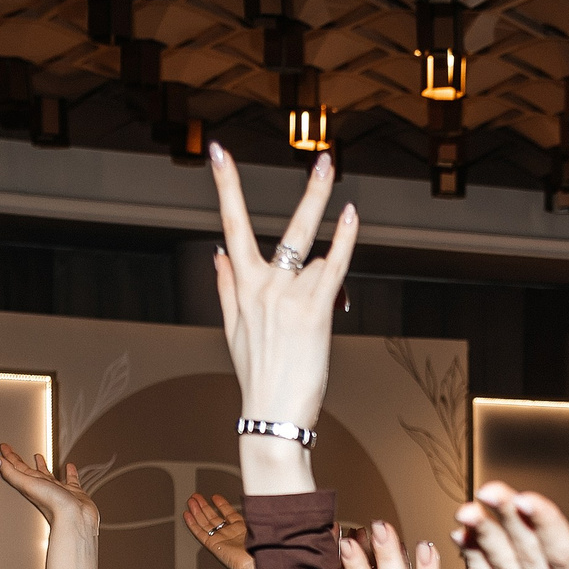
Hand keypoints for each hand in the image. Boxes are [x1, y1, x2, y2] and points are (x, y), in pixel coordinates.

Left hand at [0, 444, 96, 535]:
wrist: (75, 518)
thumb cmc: (52, 505)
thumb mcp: (27, 484)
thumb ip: (10, 472)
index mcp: (30, 485)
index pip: (15, 467)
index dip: (8, 456)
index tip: (3, 447)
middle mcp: (42, 487)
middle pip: (28, 471)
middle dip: (20, 460)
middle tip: (14, 452)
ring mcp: (57, 490)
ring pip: (47, 475)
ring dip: (42, 465)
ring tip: (38, 457)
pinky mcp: (72, 492)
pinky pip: (70, 479)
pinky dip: (69, 472)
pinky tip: (69, 467)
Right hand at [184, 492, 255, 568]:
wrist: (254, 560)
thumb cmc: (259, 545)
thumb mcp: (256, 523)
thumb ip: (252, 512)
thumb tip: (252, 502)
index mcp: (241, 528)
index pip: (228, 513)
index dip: (221, 504)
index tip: (215, 497)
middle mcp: (230, 534)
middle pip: (213, 517)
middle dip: (204, 506)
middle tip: (196, 497)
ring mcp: (220, 539)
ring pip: (205, 523)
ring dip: (197, 511)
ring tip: (190, 501)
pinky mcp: (212, 545)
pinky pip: (200, 533)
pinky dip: (193, 524)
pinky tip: (188, 515)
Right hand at [209, 146, 356, 433]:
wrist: (272, 416)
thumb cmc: (257, 376)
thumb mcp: (234, 330)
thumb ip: (226, 287)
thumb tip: (218, 255)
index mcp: (242, 286)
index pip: (231, 226)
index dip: (226, 186)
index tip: (219, 152)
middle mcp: (264, 285)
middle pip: (291, 228)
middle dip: (312, 192)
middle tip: (325, 159)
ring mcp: (290, 296)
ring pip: (320, 265)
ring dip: (324, 288)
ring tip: (309, 329)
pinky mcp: (314, 311)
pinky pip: (334, 266)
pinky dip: (344, 241)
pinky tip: (351, 216)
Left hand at [457, 482, 568, 568]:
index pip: (563, 554)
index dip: (545, 524)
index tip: (527, 499)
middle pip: (527, 551)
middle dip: (507, 519)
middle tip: (488, 491)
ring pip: (504, 563)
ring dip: (483, 535)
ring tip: (465, 511)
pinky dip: (474, 559)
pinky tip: (459, 536)